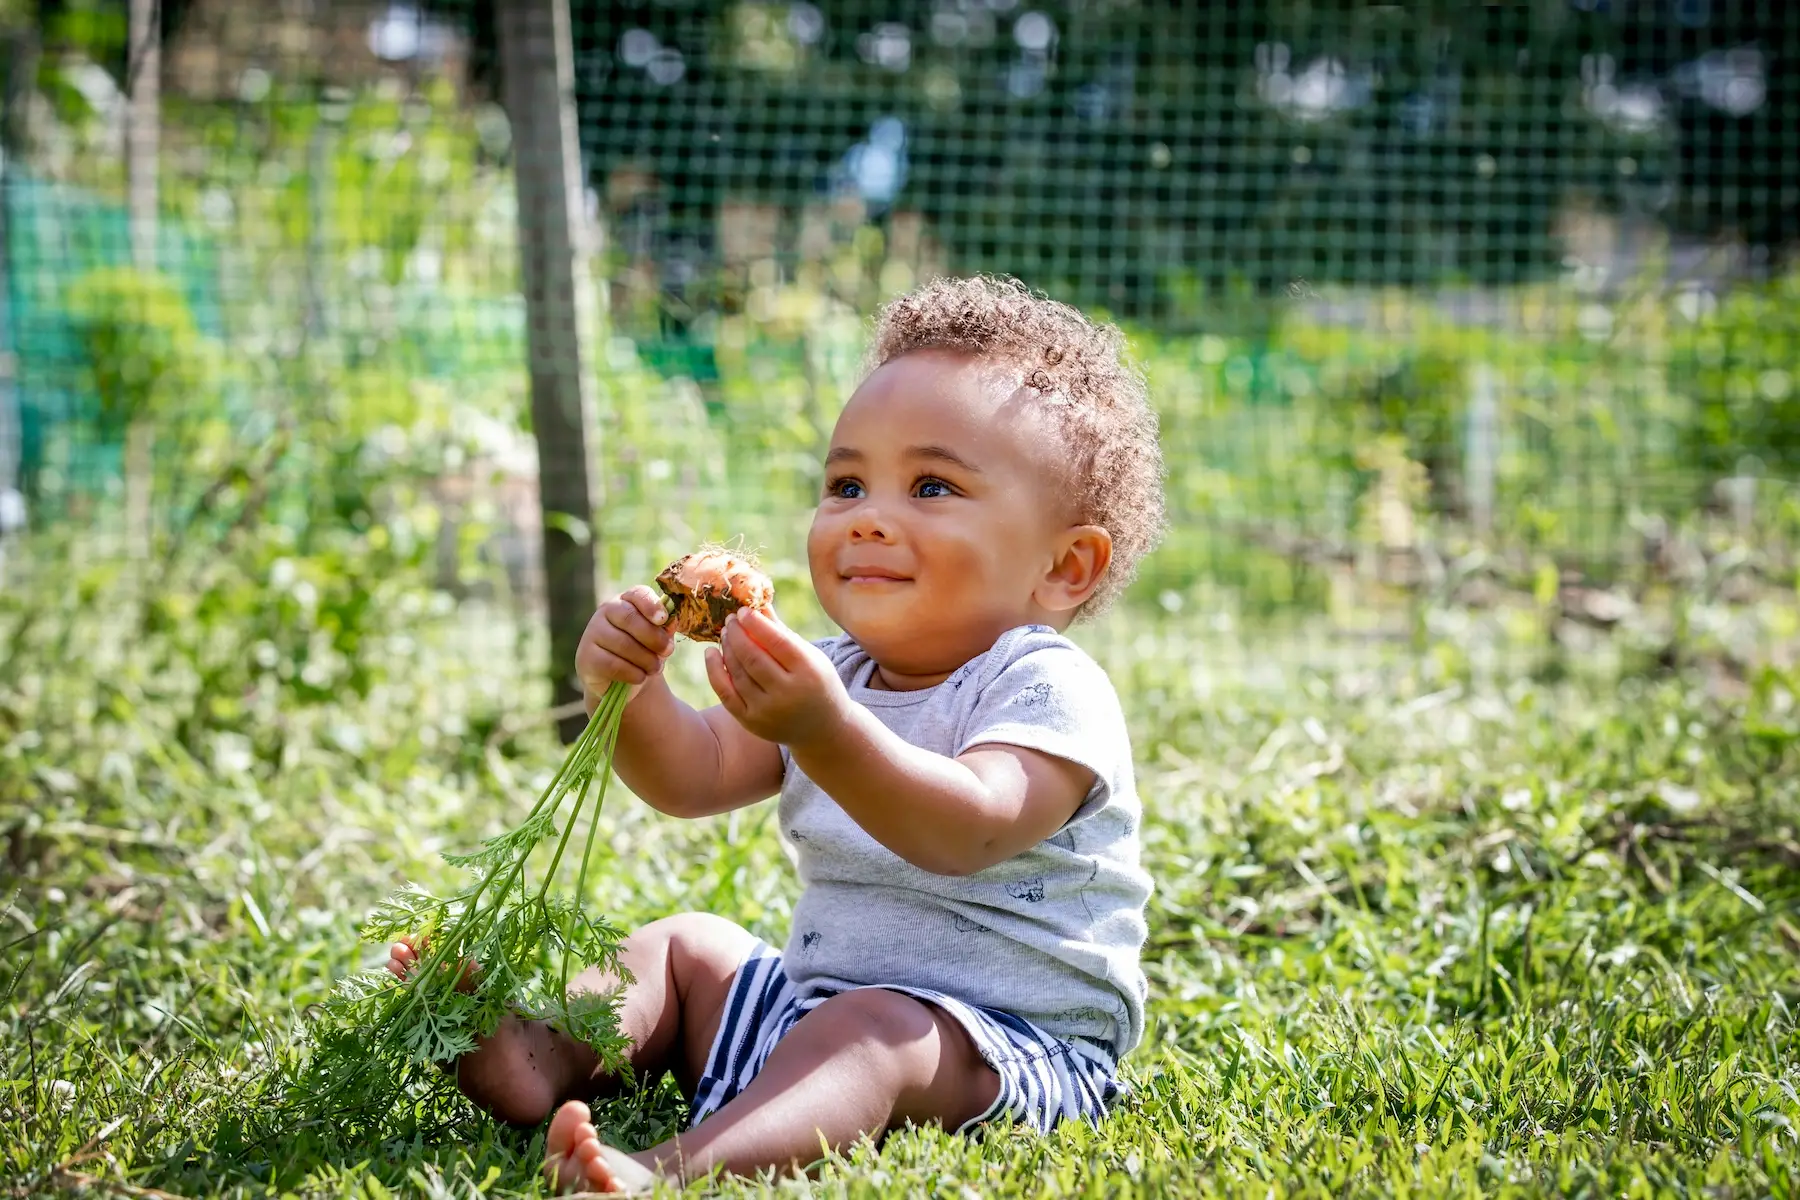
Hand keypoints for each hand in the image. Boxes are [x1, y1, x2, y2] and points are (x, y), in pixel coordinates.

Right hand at [575, 585, 674, 708]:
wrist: (621, 681)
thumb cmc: (642, 652)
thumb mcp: (657, 639)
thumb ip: (665, 630)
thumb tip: (672, 622)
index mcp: (626, 601)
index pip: (637, 594)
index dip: (651, 605)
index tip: (663, 619)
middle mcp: (605, 611)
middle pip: (630, 618)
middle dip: (654, 637)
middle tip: (667, 651)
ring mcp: (592, 633)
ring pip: (623, 644)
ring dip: (646, 659)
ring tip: (655, 668)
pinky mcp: (586, 657)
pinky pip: (613, 665)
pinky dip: (632, 673)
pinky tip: (640, 676)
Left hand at [706, 608, 849, 746]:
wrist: (821, 728)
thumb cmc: (816, 683)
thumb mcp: (810, 656)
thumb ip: (783, 632)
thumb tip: (758, 604)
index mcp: (808, 672)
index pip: (777, 641)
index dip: (756, 623)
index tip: (743, 610)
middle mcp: (788, 694)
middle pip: (753, 657)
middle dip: (737, 634)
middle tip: (730, 619)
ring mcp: (768, 711)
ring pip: (737, 673)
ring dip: (727, 648)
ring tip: (725, 633)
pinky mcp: (751, 722)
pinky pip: (726, 693)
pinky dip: (714, 671)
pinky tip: (711, 653)